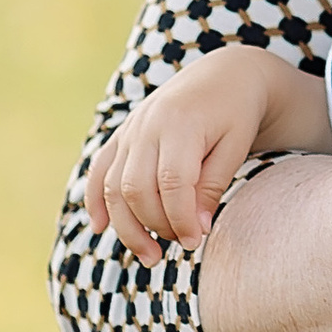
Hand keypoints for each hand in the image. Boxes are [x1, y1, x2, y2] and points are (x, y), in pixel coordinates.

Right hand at [85, 53, 271, 263]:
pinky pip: (99, 171)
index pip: (172, 182)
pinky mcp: (122, 136)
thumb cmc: (236, 114)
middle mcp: (147, 126)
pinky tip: (100, 228)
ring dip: (127, 226)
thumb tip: (196, 231)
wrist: (223, 75)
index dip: (180, 218)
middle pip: (136, 188)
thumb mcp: (235, 147)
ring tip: (149, 256)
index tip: (196, 241)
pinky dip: (96, 201)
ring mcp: (130, 131)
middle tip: (182, 245)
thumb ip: (212, 186)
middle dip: (155, 226)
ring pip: (113, 186)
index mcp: (181, 124)